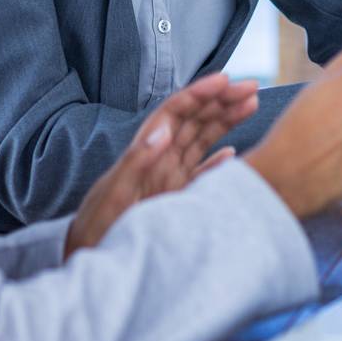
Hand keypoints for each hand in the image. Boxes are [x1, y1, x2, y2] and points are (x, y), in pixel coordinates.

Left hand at [65, 75, 258, 256]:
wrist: (90, 260)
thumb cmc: (97, 229)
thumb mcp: (114, 196)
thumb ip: (136, 162)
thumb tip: (162, 130)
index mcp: (145, 153)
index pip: (175, 113)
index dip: (200, 94)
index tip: (225, 80)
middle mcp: (160, 160)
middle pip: (194, 121)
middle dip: (221, 100)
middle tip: (251, 86)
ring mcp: (169, 179)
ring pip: (202, 141)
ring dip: (225, 121)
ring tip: (250, 104)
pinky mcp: (175, 200)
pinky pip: (201, 175)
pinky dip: (218, 162)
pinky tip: (233, 153)